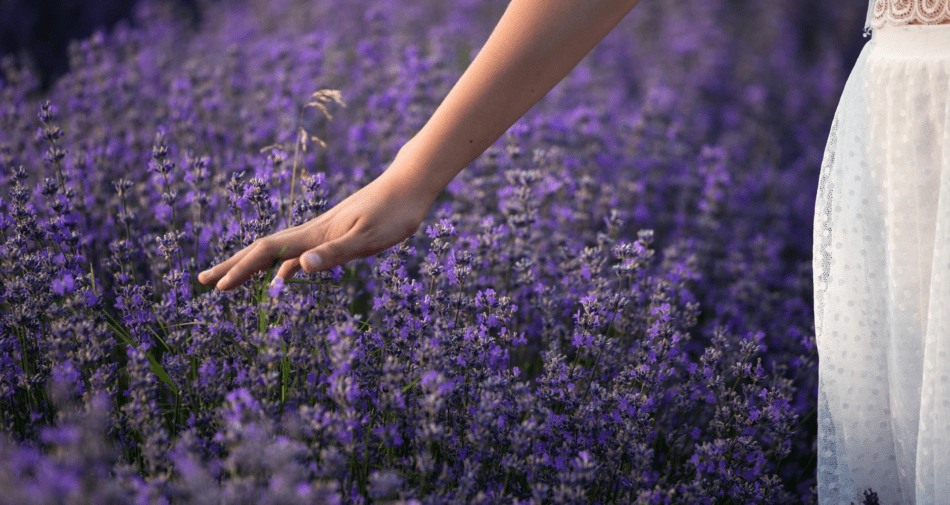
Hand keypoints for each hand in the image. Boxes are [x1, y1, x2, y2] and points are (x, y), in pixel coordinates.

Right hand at [197, 161, 433, 291]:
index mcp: (316, 234)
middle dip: (232, 267)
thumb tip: (297, 269)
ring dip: (252, 267)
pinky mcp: (336, 233)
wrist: (410, 184)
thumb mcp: (368, 239)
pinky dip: (283, 267)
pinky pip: (299, 254)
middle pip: (263, 250)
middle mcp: (313, 231)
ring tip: (230, 281)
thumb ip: (334, 254)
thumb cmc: (395, 212)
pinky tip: (282, 278)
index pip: (267, 253)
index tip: (218, 288)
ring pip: (278, 252)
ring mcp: (322, 232)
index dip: (240, 270)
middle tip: (202, 282)